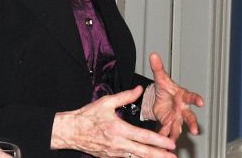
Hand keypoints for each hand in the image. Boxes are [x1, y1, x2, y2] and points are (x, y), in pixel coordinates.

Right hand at [51, 86, 176, 157]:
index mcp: (118, 129)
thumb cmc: (87, 116)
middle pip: (143, 152)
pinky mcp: (110, 157)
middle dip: (160, 156)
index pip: (143, 137)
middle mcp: (118, 144)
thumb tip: (139, 89)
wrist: (71, 132)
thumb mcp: (106, 102)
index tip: (170, 144)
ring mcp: (114, 153)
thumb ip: (125, 96)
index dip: (159, 141)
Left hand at [148, 52, 204, 139]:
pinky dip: (165, 137)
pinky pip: (167, 131)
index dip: (196, 99)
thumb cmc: (165, 89)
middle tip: (195, 130)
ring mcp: (176, 118)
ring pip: (179, 127)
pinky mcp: (168, 124)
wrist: (159, 99)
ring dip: (177, 134)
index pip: (191, 97)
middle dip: (192, 123)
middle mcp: (182, 108)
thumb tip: (153, 55)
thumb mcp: (160, 78)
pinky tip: (162, 142)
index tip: (201, 102)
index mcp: (182, 96)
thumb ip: (157, 68)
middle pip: (189, 116)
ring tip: (174, 141)